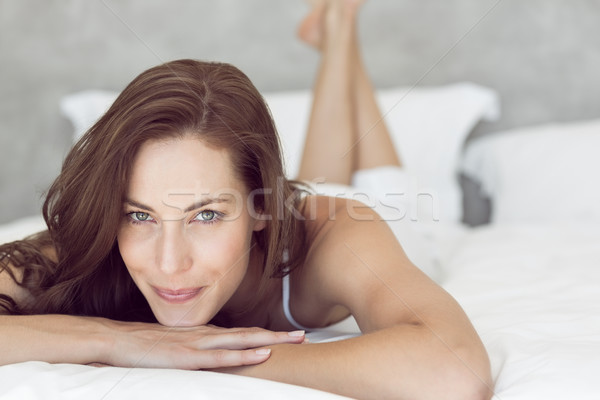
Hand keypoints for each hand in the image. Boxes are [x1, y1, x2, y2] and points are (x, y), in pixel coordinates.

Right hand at [97, 320, 305, 369]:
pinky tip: (262, 354)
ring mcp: (198, 344)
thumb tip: (206, 360)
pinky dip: (245, 355)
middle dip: (276, 335)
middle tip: (303, 336)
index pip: (240, 334)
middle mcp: (206, 336)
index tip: (285, 337)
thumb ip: (192, 353)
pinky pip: (222, 356)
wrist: (114, 340)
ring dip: (270, 340)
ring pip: (242, 340)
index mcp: (203, 335)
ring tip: (294, 340)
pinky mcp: (188, 357)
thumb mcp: (172, 349)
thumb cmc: (142, 347)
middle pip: (248, 334)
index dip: (264, 335)